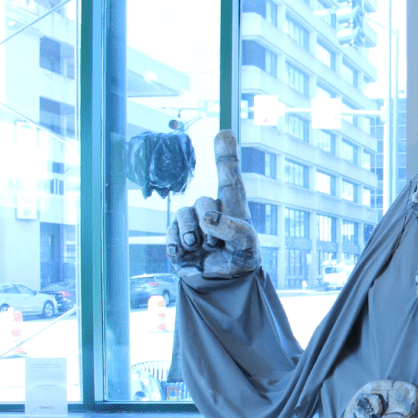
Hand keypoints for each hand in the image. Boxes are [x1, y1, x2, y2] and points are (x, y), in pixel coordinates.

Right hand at [167, 130, 259, 278]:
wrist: (222, 285)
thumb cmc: (240, 259)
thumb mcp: (247, 245)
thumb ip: (234, 229)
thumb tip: (207, 218)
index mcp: (233, 207)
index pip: (229, 178)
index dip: (226, 156)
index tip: (225, 132)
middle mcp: (212, 210)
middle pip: (203, 201)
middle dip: (209, 222)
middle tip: (217, 242)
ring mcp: (192, 223)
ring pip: (183, 214)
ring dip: (192, 235)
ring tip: (202, 248)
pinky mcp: (177, 238)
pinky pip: (170, 233)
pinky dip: (177, 245)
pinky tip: (186, 255)